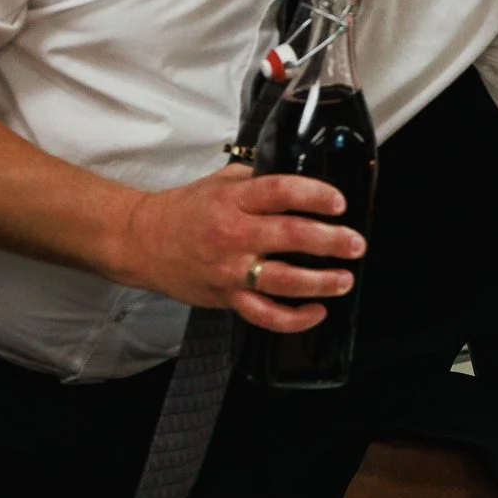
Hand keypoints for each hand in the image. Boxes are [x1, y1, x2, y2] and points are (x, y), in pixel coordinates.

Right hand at [113, 164, 365, 332]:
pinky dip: (293, 318)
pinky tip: (316, 311)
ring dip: (320, 282)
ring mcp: (230, 269)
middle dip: (331, 241)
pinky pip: (264, 315)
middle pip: (290, 236)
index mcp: (234, 200)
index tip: (339, 203)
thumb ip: (258, 181)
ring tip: (344, 279)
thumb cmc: (186, 210)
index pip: (281, 192)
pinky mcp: (227, 297)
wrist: (142, 241)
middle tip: (355, 244)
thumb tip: (300, 179)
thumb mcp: (220, 183)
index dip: (314, 196)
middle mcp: (233, 234)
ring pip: (283, 281)